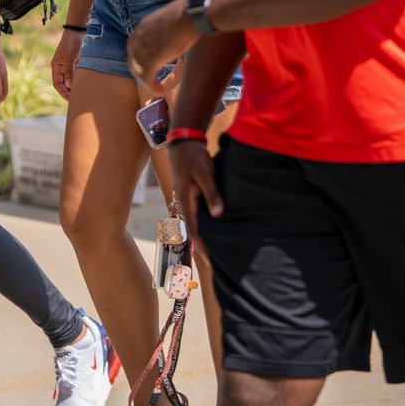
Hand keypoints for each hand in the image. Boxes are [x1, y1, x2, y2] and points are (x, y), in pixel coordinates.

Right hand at [51, 29, 84, 100]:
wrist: (78, 29)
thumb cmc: (72, 42)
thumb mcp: (70, 57)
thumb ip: (69, 71)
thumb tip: (68, 85)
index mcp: (56, 66)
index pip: (57, 84)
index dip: (63, 92)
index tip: (70, 100)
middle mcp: (61, 66)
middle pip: (63, 83)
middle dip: (69, 91)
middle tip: (77, 99)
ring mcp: (68, 64)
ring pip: (70, 79)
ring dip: (75, 85)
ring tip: (82, 93)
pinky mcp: (75, 62)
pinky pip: (76, 73)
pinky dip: (79, 78)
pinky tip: (85, 83)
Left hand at [128, 0, 197, 93]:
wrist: (189, 15)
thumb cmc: (186, 13)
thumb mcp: (169, 19)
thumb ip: (166, 27)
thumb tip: (177, 28)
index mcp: (142, 27)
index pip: (133, 46)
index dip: (138, 57)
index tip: (147, 64)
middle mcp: (138, 39)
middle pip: (132, 61)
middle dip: (140, 72)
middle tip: (150, 79)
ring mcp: (143, 50)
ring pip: (139, 72)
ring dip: (147, 82)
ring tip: (157, 87)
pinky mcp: (151, 60)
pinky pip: (148, 79)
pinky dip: (153, 87)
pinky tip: (161, 90)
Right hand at [169, 140, 223, 263]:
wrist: (183, 142)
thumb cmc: (193, 156)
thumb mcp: (204, 172)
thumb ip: (211, 193)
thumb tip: (218, 214)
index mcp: (186, 202)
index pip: (195, 231)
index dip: (203, 248)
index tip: (212, 262)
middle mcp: (186, 205)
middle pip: (196, 232)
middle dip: (206, 248)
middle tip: (219, 263)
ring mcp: (189, 201)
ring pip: (198, 224)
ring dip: (207, 237)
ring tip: (220, 251)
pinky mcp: (194, 196)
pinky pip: (201, 215)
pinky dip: (209, 225)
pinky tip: (219, 228)